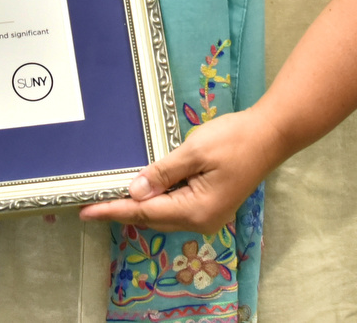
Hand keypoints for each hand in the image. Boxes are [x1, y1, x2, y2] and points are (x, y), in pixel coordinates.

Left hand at [78, 108, 289, 233]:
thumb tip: (134, 193)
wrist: (271, 135)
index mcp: (195, 209)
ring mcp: (208, 216)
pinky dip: (157, 201)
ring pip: (163, 215)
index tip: (86, 212)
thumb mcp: (193, 151)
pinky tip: (144, 192)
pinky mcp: (212, 206)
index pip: (144, 212)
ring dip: (139, 207)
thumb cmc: (234, 139)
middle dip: (122, 211)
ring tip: (110, 199)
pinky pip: (176, 208)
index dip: (113, 210)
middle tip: (91, 204)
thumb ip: (162, 173)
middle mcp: (201, 220)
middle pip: (152, 218)